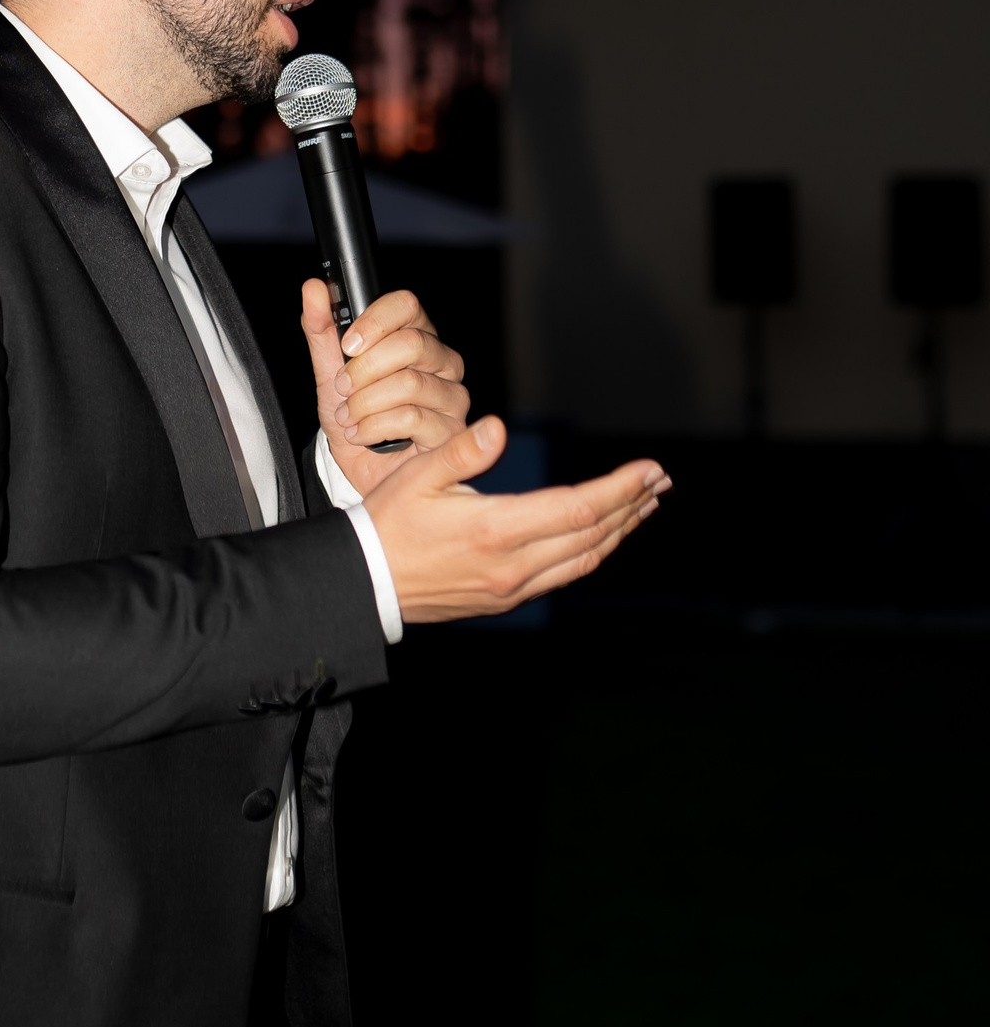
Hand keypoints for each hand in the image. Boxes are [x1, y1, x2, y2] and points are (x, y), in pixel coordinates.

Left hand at [302, 279, 470, 499]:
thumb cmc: (352, 417)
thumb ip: (322, 330)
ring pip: (408, 383)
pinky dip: (373, 427)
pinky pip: (411, 418)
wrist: (357, 469)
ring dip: (364, 402)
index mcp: (415, 336)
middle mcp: (441, 362)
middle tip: (342, 388)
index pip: (407, 305)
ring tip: (348, 416)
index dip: (374, 321)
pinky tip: (361, 434)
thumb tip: (313, 288)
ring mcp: (452, 396)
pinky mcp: (452, 430)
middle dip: (364, 369)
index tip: (347, 344)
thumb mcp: (328, 372)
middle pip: (411, 343)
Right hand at [362, 415, 668, 621]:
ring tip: (643, 506)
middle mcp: (513, 564)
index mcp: (495, 528)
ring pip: (584, 559)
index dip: (620, 488)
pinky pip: (564, 575)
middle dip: (631, 504)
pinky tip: (600, 535)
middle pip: (592, 534)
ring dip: (619, 530)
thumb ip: (463, 452)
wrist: (366, 583)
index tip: (649, 469)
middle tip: (660, 480)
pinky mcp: (506, 598)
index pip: (579, 507)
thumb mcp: (416, 476)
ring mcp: (512, 587)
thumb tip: (499, 428)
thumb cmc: (387, 522)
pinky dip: (592, 551)